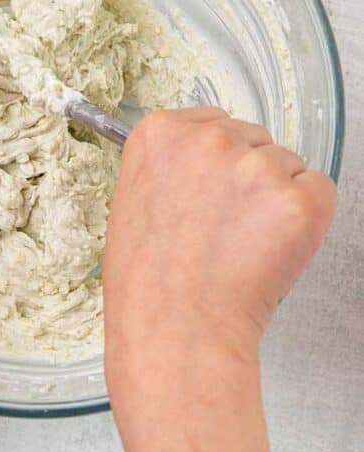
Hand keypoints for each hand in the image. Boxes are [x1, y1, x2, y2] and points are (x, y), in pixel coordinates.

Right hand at [104, 107, 335, 392]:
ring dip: (275, 200)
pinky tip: (270, 251)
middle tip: (226, 229)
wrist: (175, 329)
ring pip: (287, 165)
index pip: (213, 122)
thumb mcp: (133, 202)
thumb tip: (208, 165)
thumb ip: (172, 167)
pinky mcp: (299, 199)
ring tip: (242, 248)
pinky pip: (319, 191)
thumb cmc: (147, 282)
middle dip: (248, 178)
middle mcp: (208, 138)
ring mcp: (256, 166)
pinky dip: (307, 221)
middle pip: (253, 138)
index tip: (210, 194)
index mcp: (160, 134)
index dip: (216, 163)